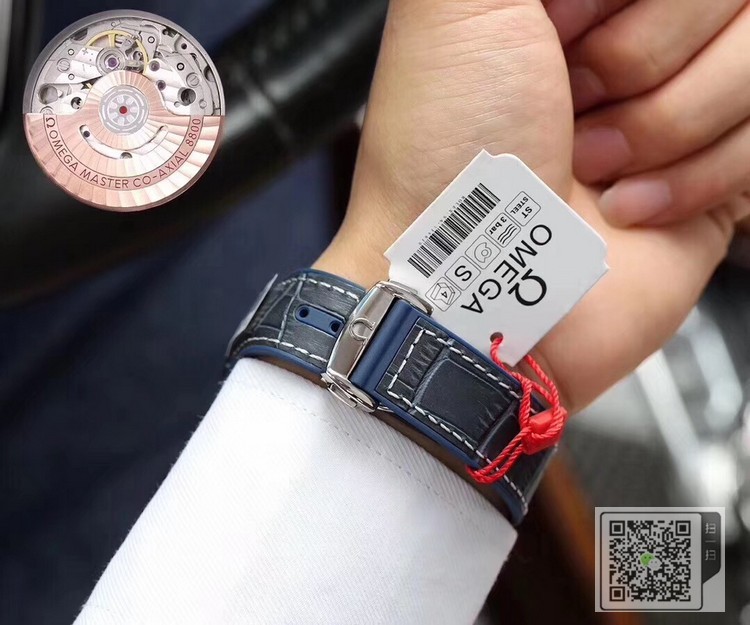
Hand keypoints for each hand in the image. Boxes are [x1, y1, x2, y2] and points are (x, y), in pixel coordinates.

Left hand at [315, 0, 746, 412]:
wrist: (473, 286)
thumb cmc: (446, 152)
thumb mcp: (452, 7)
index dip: (621, 0)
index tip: (560, 28)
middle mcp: (629, 42)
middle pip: (726, 0)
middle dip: (641, 56)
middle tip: (572, 104)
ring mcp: (678, 107)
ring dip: (664, 124)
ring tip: (590, 163)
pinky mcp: (716, 175)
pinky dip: (695, 178)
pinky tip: (627, 205)